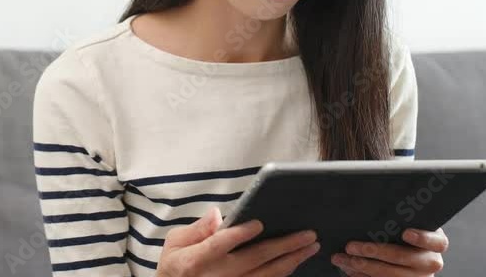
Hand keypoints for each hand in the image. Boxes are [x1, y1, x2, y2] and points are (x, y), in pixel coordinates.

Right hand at [155, 206, 320, 276]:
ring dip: (292, 260)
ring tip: (310, 246)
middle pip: (254, 260)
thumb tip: (217, 214)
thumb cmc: (175, 268)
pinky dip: (283, 274)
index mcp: (196, 260)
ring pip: (267, 275)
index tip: (259, 224)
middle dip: (284, 245)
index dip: (239, 235)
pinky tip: (296, 262)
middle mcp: (217, 276)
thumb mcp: (175, 244)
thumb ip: (196, 229)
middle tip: (307, 234)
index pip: (220, 245)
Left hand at [330, 227, 447, 276]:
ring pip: (391, 275)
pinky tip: (349, 269)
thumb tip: (370, 205)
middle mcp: (430, 262)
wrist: (403, 253)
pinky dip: (363, 276)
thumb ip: (397, 217)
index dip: (422, 238)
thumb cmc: (402, 230)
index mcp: (435, 242)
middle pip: (404, 258)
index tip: (405, 233)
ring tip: (343, 258)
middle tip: (351, 246)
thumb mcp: (406, 223)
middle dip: (375, 251)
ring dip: (363, 266)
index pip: (437, 242)